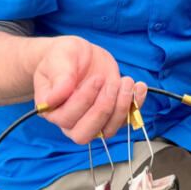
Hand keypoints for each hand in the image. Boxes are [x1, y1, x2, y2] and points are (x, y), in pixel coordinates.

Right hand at [32, 36, 147, 145]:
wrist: (80, 55)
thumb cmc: (65, 56)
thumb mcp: (60, 57)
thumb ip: (59, 76)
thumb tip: (54, 98)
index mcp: (51, 109)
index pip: (66, 118)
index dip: (84, 101)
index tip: (97, 78)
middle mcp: (69, 121)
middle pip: (84, 134)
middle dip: (103, 109)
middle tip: (113, 84)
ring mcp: (92, 121)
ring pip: (107, 131)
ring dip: (121, 107)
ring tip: (126, 81)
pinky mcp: (111, 115)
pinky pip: (125, 121)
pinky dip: (135, 105)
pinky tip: (138, 87)